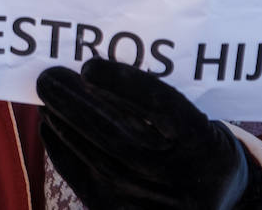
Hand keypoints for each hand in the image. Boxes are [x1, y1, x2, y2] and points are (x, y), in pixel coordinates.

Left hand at [37, 58, 261, 209]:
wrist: (214, 200)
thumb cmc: (196, 144)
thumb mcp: (198, 120)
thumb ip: (159, 99)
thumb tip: (94, 70)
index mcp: (209, 148)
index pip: (167, 110)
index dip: (126, 87)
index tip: (89, 66)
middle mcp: (186, 183)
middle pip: (124, 140)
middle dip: (79, 106)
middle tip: (50, 77)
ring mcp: (158, 207)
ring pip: (102, 164)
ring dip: (67, 128)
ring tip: (46, 99)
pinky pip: (90, 186)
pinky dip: (65, 154)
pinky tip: (51, 127)